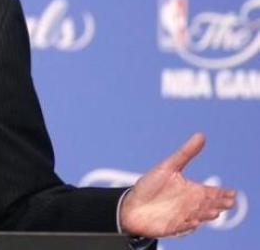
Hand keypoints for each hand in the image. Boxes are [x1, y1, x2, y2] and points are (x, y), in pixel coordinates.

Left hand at [119, 133, 235, 237]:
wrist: (130, 205)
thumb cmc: (149, 186)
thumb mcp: (168, 166)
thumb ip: (186, 153)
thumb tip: (201, 135)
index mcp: (192, 191)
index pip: (212, 192)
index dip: (222, 193)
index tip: (231, 192)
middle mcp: (190, 205)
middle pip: (209, 205)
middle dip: (218, 204)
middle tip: (227, 202)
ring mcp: (183, 217)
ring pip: (199, 216)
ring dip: (206, 214)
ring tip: (213, 211)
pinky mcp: (173, 227)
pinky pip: (183, 227)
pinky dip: (188, 226)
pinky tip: (193, 222)